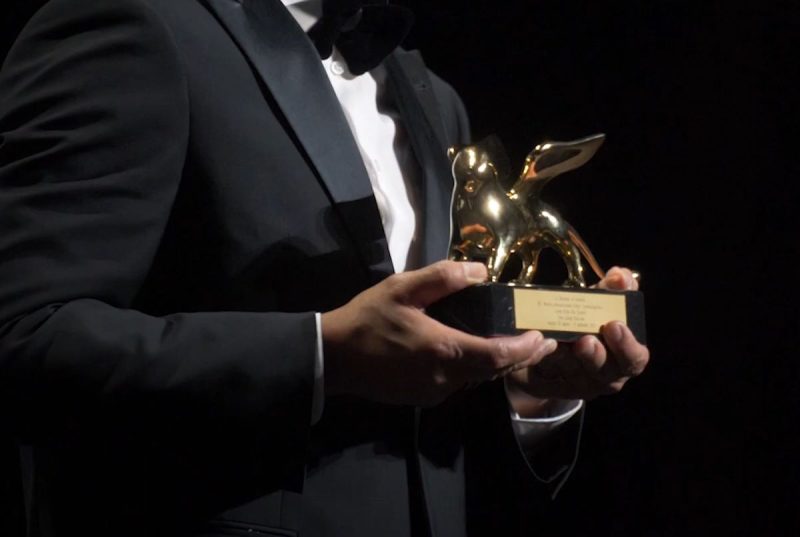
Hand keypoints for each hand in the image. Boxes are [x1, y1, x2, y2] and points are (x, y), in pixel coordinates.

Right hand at [322, 261, 557, 406]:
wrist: (332, 357)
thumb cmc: (367, 319)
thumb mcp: (402, 288)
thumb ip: (443, 277)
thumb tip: (480, 271)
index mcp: (444, 350)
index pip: (499, 356)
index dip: (526, 348)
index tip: (543, 336)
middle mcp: (445, 379)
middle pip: (494, 371)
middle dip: (521, 356)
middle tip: (541, 341)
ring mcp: (433, 392)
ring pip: (477, 379)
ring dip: (497, 363)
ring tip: (513, 343)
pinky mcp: (422, 398)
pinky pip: (458, 383)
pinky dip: (473, 369)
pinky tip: (472, 352)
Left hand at [506, 266, 649, 415]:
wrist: (552, 341)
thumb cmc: (585, 320)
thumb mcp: (599, 302)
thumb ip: (612, 288)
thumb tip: (620, 274)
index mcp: (624, 357)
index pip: (635, 359)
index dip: (627, 345)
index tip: (614, 325)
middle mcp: (605, 377)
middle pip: (605, 373)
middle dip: (595, 355)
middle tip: (585, 340)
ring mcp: (578, 385)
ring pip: (573, 374)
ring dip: (564, 357)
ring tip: (555, 340)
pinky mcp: (551, 387)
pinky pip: (545, 378)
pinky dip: (542, 361)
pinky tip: (536, 347)